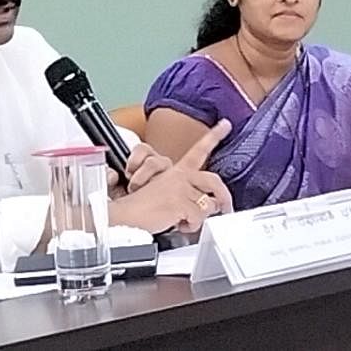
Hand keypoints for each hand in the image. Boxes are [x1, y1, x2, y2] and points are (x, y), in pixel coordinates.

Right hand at [110, 120, 233, 232]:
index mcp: (176, 170)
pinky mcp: (179, 201)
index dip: (214, 135)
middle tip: (226, 207)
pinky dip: (190, 226)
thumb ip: (187, 193)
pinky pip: (198, 217)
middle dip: (224, 195)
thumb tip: (208, 203)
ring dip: (200, 217)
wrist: (124, 216)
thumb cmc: (140, 208)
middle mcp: (180, 175)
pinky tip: (177, 224)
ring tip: (184, 220)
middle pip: (213, 180)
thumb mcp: (164, 193)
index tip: (225, 124)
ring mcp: (180, 187)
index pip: (198, 150)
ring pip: (208, 204)